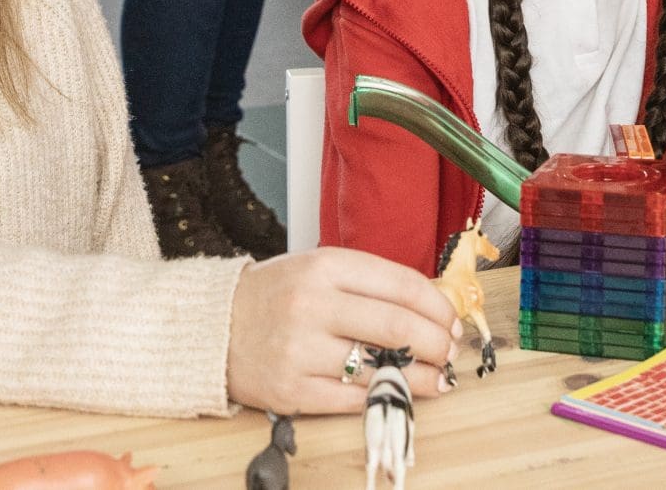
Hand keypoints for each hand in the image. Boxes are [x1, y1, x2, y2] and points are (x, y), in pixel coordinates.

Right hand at [226, 247, 456, 415]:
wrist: (214, 326)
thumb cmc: (276, 296)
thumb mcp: (319, 270)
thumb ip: (369, 284)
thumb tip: (431, 308)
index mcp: (324, 266)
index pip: (401, 284)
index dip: (438, 306)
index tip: (452, 320)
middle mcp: (313, 304)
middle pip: (398, 326)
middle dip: (437, 342)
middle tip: (449, 350)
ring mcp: (300, 349)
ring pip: (380, 367)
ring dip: (422, 377)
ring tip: (438, 377)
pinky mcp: (291, 389)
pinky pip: (353, 399)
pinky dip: (385, 396)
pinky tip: (402, 392)